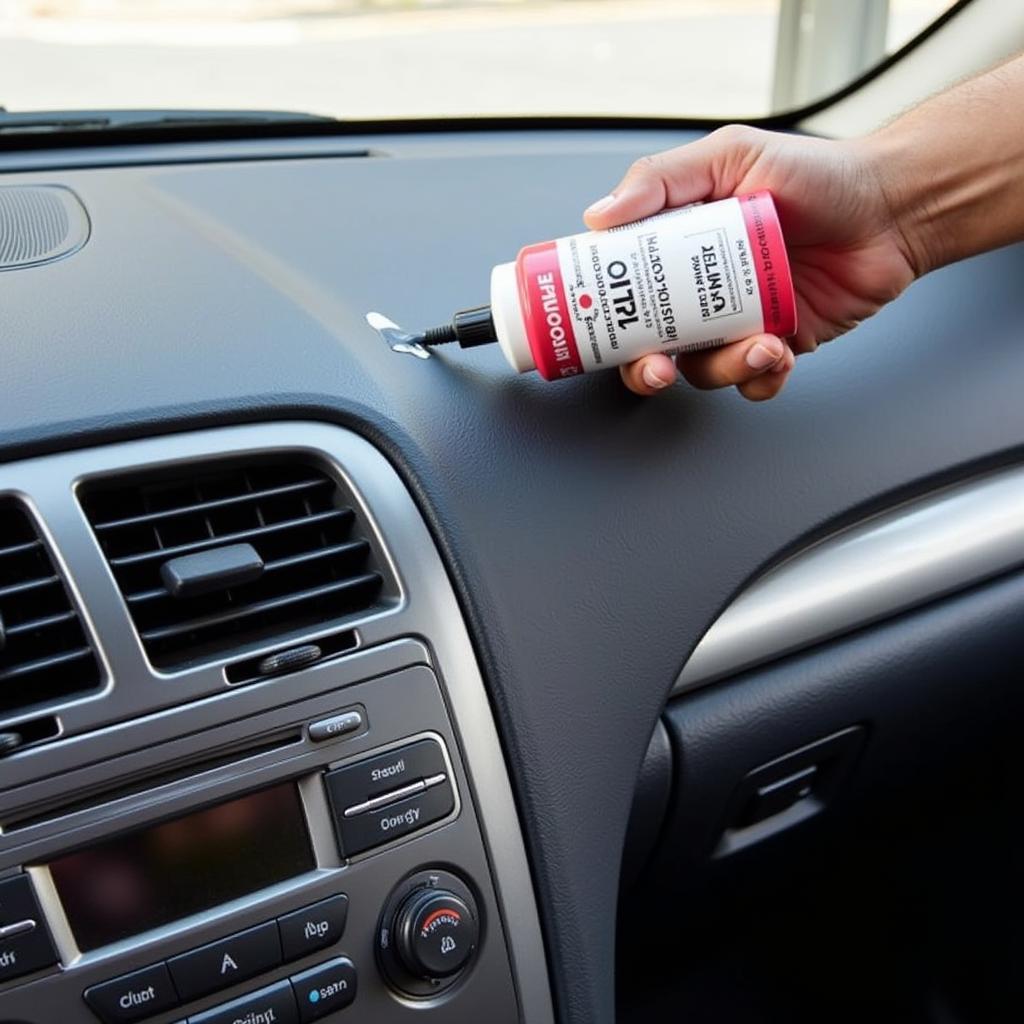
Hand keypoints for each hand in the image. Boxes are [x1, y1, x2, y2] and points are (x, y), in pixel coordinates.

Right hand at [583, 125, 920, 399]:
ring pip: (702, 370)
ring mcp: (738, 321)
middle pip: (650, 345)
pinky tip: (776, 354)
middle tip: (657, 367)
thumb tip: (600, 215)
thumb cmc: (817, 174)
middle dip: (645, 368)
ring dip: (720, 369)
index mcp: (679, 248)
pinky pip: (752, 381)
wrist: (893, 207)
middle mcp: (702, 290)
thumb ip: (662, 179)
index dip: (602, 312)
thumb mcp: (732, 155)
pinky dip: (759, 378)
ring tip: (756, 346)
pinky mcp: (776, 344)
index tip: (593, 324)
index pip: (624, 287)